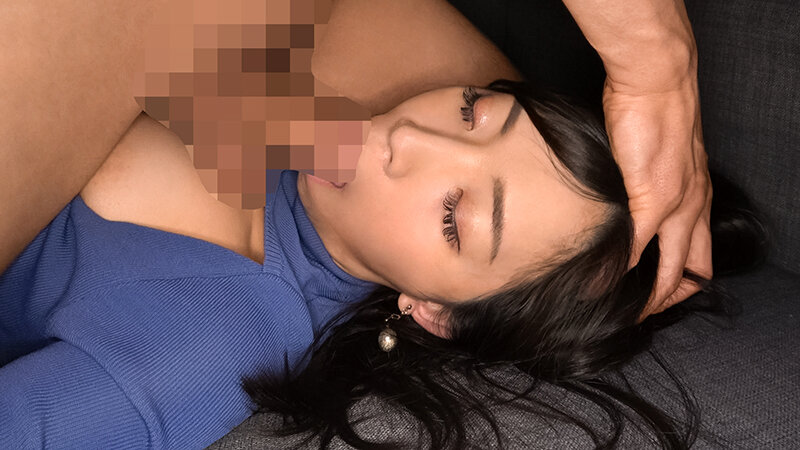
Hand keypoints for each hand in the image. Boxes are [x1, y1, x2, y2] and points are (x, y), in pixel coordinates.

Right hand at [601, 72, 712, 321]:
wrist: (654, 81)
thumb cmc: (651, 111)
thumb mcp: (653, 157)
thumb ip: (643, 187)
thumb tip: (623, 212)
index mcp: (696, 196)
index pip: (699, 255)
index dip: (683, 283)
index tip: (657, 296)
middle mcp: (693, 206)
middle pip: (688, 271)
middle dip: (666, 300)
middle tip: (640, 316)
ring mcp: (675, 205)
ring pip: (668, 269)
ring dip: (647, 295)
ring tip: (624, 310)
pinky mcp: (650, 198)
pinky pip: (637, 248)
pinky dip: (619, 269)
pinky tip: (601, 281)